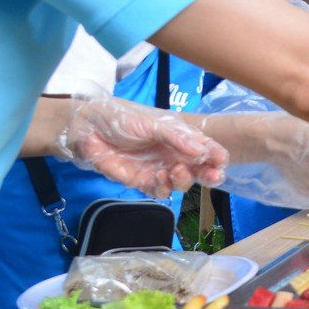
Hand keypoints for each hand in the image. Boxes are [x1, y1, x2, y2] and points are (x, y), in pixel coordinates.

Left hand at [52, 97, 228, 198]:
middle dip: (209, 174)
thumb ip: (178, 137)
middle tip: (213, 175)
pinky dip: (164, 187)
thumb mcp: (153, 122)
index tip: (221, 160)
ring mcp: (158, 169)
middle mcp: (173, 155)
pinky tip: (161, 177)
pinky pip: (160, 191)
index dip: (215, 155)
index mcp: (179, 137)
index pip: (204, 148)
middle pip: (199, 170)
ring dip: (185, 180)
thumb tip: (202, 150)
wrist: (87, 129)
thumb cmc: (122, 118)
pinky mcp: (142, 182)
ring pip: (182, 183)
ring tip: (177, 171)